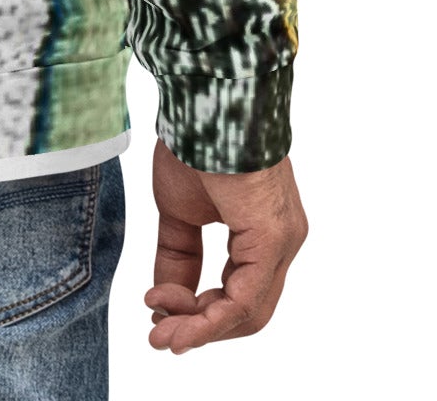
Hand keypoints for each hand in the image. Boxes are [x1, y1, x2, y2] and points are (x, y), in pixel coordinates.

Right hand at [144, 139, 306, 352]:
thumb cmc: (195, 142)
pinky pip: (246, 297)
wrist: (206, 102)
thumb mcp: (178, 210)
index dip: (197, 311)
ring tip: (160, 332)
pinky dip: (211, 318)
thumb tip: (165, 298)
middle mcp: (281, 243)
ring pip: (248, 311)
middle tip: (157, 335)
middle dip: (198, 328)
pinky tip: (178, 321)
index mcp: (262, 233)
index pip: (237, 294)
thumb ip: (178, 255)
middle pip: (245, 311)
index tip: (154, 306)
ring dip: (200, 329)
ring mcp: (282, 242)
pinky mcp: (273, 239)